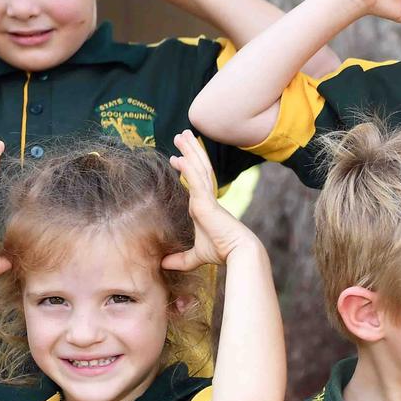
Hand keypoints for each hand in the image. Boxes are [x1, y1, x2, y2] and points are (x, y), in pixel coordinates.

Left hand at [162, 131, 261, 270]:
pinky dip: (188, 168)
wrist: (238, 252)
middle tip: (182, 135)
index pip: (194, 181)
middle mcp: (206, 198)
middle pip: (197, 167)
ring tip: (182, 135)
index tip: (176, 158)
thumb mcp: (196, 256)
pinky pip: (196, 181)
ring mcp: (207, 198)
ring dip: (190, 151)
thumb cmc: (222, 252)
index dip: (186, 168)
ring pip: (198, 168)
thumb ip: (180, 259)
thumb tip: (162, 266)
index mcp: (205, 206)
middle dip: (190, 150)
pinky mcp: (206, 202)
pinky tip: (180, 157)